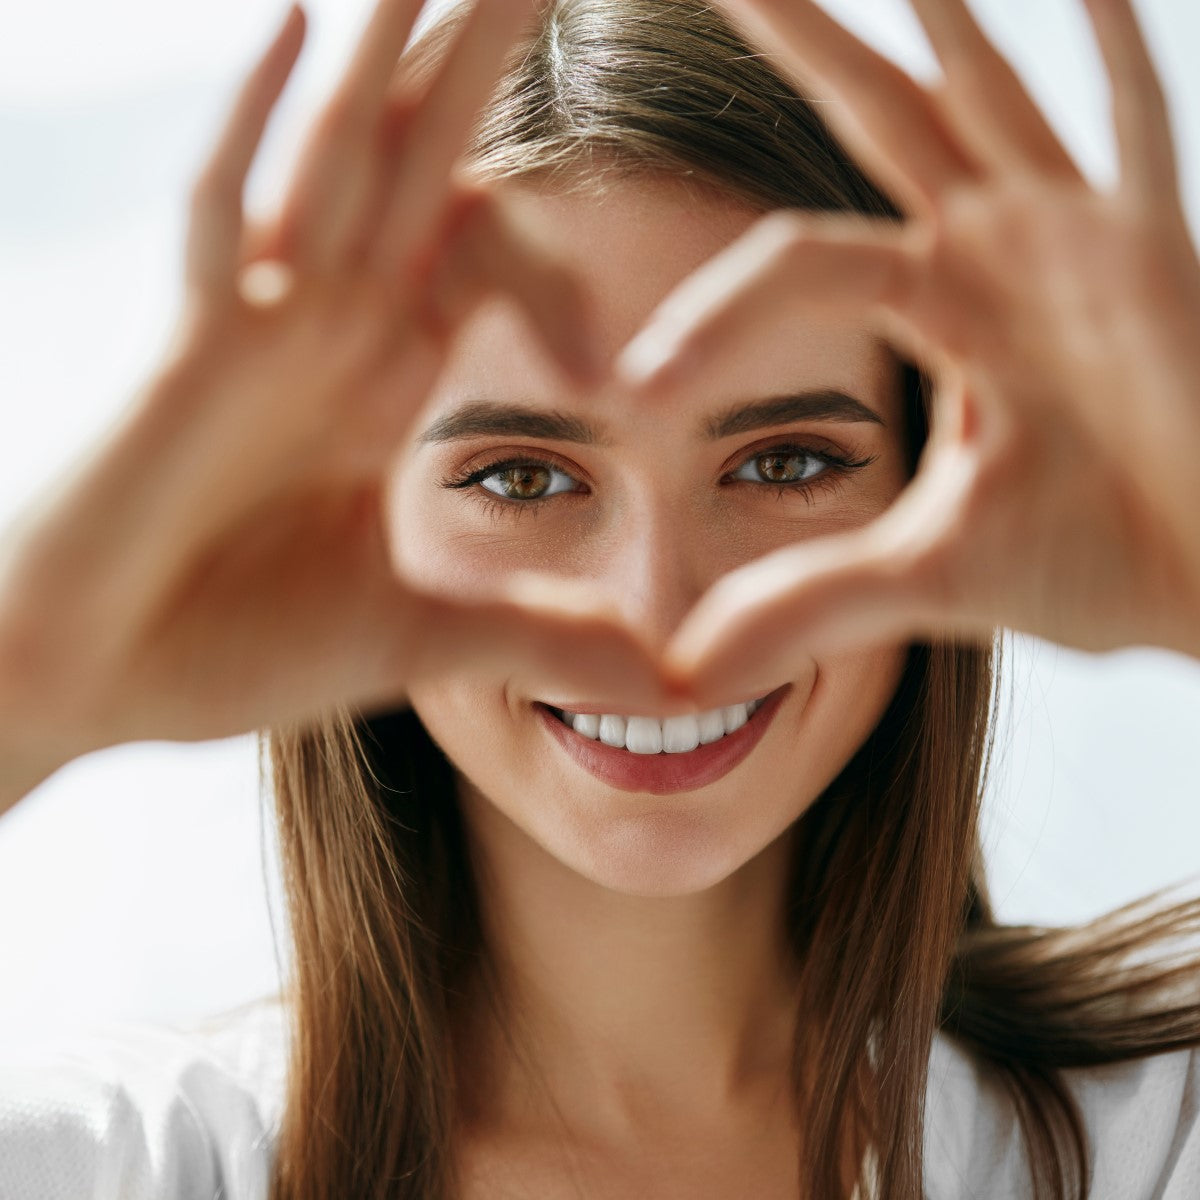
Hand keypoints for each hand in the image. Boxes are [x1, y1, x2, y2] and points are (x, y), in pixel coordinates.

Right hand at [0, 0, 675, 805]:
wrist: (92, 685)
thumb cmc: (228, 651)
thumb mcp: (423, 640)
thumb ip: (543, 639)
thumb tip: (668, 683)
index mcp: (381, 380)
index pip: (480, 256)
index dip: (547, 233)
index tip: (617, 188)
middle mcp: (327, 330)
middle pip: (423, 167)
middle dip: (481, 62)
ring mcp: (254, 328)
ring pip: (338, 160)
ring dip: (393, 54)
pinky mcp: (185, 351)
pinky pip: (222, 215)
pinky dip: (258, 126)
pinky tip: (302, 24)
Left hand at [615, 0, 1199, 702]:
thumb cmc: (1098, 560)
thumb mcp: (925, 578)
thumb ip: (807, 603)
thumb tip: (687, 670)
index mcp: (935, 310)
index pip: (792, 265)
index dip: (710, 320)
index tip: (633, 393)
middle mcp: (994, 251)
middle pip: (870, 116)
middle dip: (796, 39)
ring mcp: (1078, 237)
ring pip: (985, 92)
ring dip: (934, 14)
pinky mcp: (1159, 250)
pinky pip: (1137, 125)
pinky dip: (1113, 53)